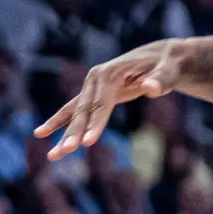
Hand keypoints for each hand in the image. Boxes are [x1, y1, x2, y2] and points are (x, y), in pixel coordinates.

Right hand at [33, 39, 184, 159]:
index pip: (102, 103)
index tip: (88, 143)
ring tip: (52, 156)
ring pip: (75, 113)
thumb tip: (151, 89)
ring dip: (63, 134)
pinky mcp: (92, 93)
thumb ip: (161, 79)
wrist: (162, 56)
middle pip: (84, 110)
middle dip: (75, 132)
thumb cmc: (168, 64)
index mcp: (112, 72)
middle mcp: (96, 77)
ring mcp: (92, 85)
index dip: (96, 123)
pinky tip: (42, 134)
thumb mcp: (170, 69)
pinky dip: (59, 123)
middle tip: (65, 153)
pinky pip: (73, 110)